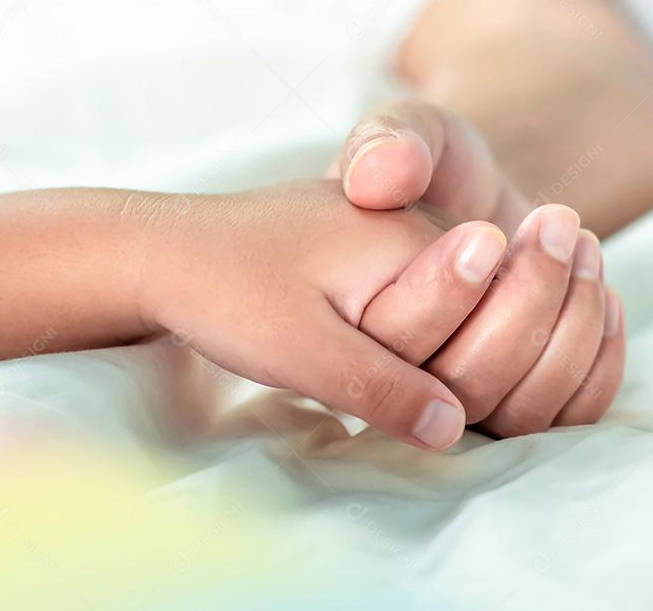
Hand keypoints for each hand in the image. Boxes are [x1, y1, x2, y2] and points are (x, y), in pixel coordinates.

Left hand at [138, 180, 507, 450]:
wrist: (159, 250)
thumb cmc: (227, 293)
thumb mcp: (305, 352)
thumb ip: (385, 388)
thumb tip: (453, 429)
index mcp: (413, 240)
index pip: (493, 308)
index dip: (467, 361)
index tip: (411, 393)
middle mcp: (412, 223)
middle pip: (474, 304)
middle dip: (446, 353)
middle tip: (368, 378)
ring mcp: (386, 227)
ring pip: (442, 300)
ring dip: (419, 341)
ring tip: (346, 356)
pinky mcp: (360, 242)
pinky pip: (409, 289)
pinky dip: (398, 326)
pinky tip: (353, 343)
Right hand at [329, 101, 625, 436]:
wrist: (477, 194)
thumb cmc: (438, 162)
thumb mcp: (413, 129)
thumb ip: (390, 141)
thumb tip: (378, 177)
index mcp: (358, 322)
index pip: (398, 343)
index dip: (448, 295)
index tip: (490, 234)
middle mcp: (409, 378)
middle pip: (469, 385)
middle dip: (528, 300)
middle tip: (558, 222)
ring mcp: (469, 399)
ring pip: (522, 410)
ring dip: (571, 328)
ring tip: (585, 248)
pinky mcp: (521, 402)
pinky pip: (566, 418)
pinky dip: (599, 362)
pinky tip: (607, 297)